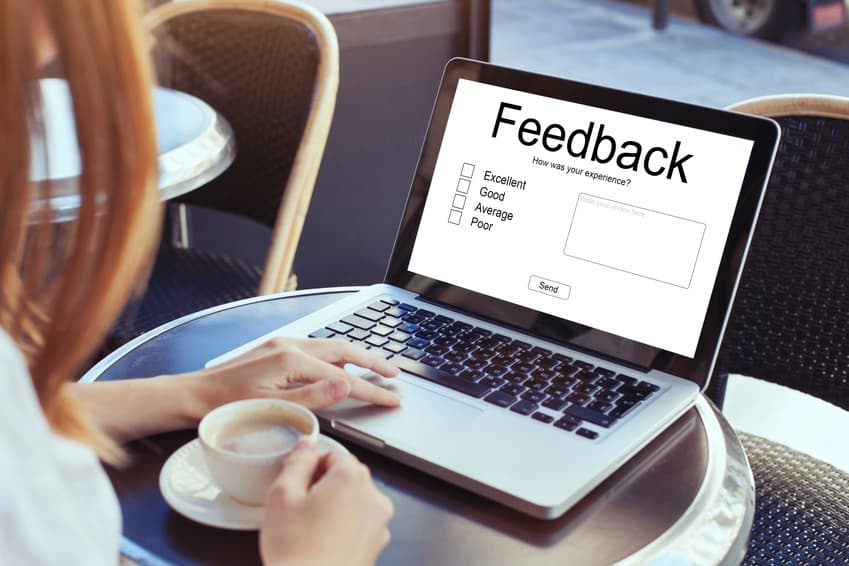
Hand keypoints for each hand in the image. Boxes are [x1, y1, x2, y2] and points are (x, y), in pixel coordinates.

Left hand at [185, 337, 400, 419]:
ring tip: (375, 368)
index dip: (371, 389)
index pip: (343, 376)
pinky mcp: (276, 350)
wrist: (192, 395)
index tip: (392, 397)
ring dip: (356, 356)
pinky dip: (335, 357)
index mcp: (291, 359)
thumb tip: (347, 383)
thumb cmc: (226, 406)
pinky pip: (315, 349)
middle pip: (343, 349)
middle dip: (372, 361)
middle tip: (394, 374)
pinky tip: (340, 366)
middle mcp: (289, 345)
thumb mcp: (273, 407)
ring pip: (330, 346)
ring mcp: (282, 344)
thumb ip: (313, 397)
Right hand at [260, 439, 393, 565]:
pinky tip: (321, 543)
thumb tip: (306, 445)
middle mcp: (373, 497)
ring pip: (354, 502)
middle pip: (347, 477)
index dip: (311, 467)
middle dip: (324, 486)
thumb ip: (297, 462)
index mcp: (352, 478)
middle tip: (299, 507)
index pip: (334, 454)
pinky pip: (359, 525)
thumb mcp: (282, 495)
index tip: (298, 484)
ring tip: (309, 529)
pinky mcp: (376, 547)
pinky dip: (344, 528)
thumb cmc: (296, 551)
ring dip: (335, 507)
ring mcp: (378, 524)